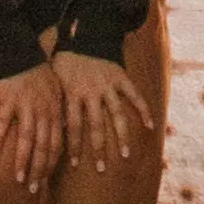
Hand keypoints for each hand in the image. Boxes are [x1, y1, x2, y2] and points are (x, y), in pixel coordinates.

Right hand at [0, 64, 67, 191]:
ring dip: (23, 161)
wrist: (20, 52)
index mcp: (55, 110)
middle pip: (43, 146)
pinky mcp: (10, 100)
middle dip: (39, 169)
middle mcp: (44, 111)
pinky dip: (1, 140)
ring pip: (28, 139)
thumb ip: (56, 112)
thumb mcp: (54, 91)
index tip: (45, 180)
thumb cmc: (37, 73)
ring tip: (19, 179)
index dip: (51, 163)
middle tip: (33, 189)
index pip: (56, 143)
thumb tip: (60, 132)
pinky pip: (5, 123)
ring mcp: (27, 106)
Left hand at [48, 51, 147, 169]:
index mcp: (72, 94)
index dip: (74, 146)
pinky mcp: (121, 78)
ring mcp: (107, 86)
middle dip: (98, 149)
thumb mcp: (55, 80)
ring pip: (116, 115)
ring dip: (121, 136)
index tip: (75, 165)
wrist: (83, 34)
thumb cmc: (65, 60)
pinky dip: (143, 110)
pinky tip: (151, 126)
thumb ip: (56, 103)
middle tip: (102, 169)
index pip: (72, 127)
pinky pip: (134, 95)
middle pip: (95, 126)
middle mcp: (90, 93)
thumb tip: (52, 129)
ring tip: (126, 154)